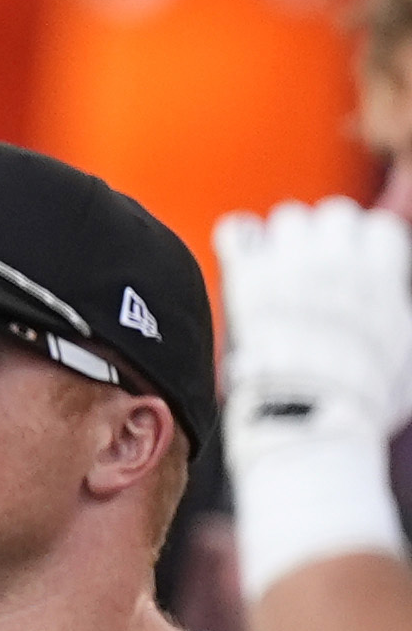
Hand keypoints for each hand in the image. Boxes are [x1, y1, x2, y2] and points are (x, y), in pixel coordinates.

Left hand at [220, 199, 411, 464]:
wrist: (307, 416)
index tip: (357, 268)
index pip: (377, 228)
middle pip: (334, 214)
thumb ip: (403, 325)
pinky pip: (236, 231)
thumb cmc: (363, 398)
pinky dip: (239, 238)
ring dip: (284, 240)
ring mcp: (290, 265)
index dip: (367, 247)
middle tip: (315, 268)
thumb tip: (400, 313)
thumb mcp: (405, 360)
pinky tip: (242, 254)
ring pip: (288, 218)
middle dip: (327, 237)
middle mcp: (337, 260)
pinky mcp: (247, 278)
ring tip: (279, 269)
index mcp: (381, 274)